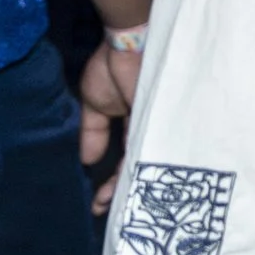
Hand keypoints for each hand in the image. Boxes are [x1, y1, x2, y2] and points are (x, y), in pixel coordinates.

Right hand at [79, 40, 144, 215]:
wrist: (129, 43)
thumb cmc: (113, 66)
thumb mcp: (95, 103)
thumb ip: (93, 132)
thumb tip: (86, 160)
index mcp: (135, 120)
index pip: (125, 158)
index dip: (112, 180)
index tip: (97, 202)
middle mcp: (151, 125)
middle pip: (139, 165)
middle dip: (122, 189)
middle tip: (105, 210)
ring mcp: (161, 123)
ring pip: (149, 161)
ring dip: (131, 183)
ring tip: (117, 206)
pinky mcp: (167, 119)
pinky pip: (158, 147)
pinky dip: (146, 166)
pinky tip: (137, 187)